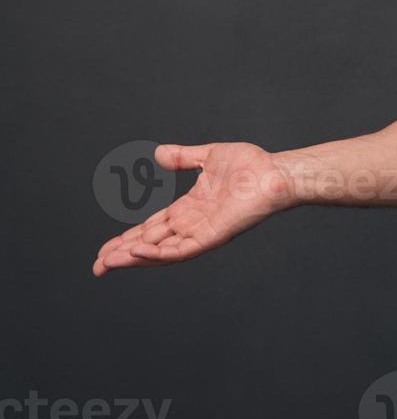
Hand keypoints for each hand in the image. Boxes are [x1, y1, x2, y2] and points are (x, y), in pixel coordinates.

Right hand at [92, 142, 293, 275]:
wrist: (277, 171)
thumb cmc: (252, 164)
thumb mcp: (209, 156)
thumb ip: (184, 157)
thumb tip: (159, 153)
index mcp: (189, 208)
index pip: (152, 228)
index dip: (128, 238)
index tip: (105, 249)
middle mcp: (192, 224)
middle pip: (151, 244)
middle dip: (123, 255)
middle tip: (97, 265)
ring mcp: (202, 232)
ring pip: (161, 252)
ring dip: (134, 258)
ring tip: (108, 263)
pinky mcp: (213, 237)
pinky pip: (181, 250)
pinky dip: (158, 253)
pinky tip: (137, 252)